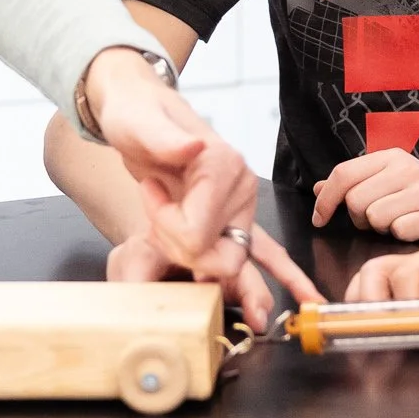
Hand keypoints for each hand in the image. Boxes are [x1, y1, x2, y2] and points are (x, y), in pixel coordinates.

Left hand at [82, 48, 318, 329]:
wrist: (140, 112)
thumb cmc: (136, 115)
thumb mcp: (138, 123)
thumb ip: (164, 138)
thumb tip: (193, 146)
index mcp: (224, 165)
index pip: (198, 233)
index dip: (165, 227)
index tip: (149, 192)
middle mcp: (243, 187)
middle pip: (221, 257)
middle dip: (181, 252)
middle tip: (156, 219)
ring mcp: (242, 205)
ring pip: (234, 265)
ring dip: (204, 268)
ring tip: (194, 256)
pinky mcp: (235, 218)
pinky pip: (264, 257)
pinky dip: (270, 283)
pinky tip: (283, 305)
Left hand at [310, 149, 418, 240]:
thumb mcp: (389, 182)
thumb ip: (354, 184)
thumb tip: (316, 188)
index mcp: (392, 156)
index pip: (344, 173)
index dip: (325, 199)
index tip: (319, 219)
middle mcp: (408, 168)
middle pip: (356, 200)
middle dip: (359, 219)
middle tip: (376, 222)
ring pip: (375, 217)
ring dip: (381, 229)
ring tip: (398, 224)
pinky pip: (398, 231)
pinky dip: (401, 237)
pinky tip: (415, 231)